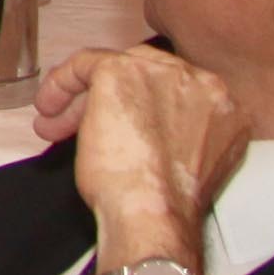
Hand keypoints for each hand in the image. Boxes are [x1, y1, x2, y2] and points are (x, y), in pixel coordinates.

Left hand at [39, 42, 247, 274]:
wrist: (153, 211)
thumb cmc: (163, 202)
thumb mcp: (182, 160)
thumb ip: (174, 132)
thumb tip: (136, 127)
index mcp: (225, 108)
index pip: (174, 91)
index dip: (140, 107)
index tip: (114, 126)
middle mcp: (203, 83)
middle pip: (146, 75)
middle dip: (109, 100)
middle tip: (79, 123)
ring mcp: (166, 72)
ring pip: (116, 70)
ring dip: (83, 99)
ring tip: (56, 124)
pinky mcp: (124, 70)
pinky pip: (86, 63)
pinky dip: (62, 82)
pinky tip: (48, 105)